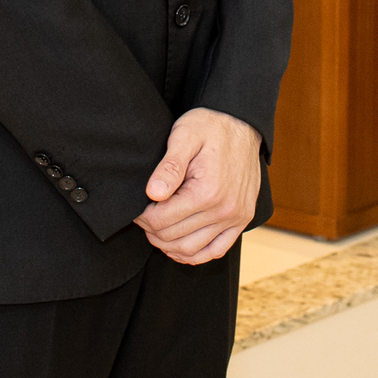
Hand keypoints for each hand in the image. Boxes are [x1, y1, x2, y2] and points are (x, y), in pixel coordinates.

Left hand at [134, 107, 261, 264]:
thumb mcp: (184, 136)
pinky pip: (217, 250)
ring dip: (169, 246)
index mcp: (207, 191)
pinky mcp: (242, 219)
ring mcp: (236, 217)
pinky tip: (179, 247)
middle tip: (142, 218)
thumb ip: (169, 166)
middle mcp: (225, 210)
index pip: (162, 220)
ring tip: (156, 231)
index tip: (135, 208)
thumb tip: (153, 193)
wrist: (242, 122)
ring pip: (193, 250)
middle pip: (174, 237)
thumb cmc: (210, 126)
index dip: (142, 217)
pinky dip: (195, 255)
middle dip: (152, 231)